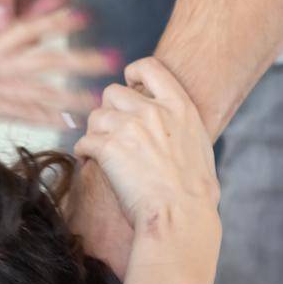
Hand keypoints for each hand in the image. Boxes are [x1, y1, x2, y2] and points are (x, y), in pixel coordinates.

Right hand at [0, 7, 114, 139]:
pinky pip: (18, 107)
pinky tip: (67, 122)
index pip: (24, 30)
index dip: (52, 18)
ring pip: (37, 80)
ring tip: (100, 94)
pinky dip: (44, 114)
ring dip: (71, 88)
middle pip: (42, 52)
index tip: (80, 10)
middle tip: (114, 56)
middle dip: (78, 53)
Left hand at [73, 58, 218, 232]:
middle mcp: (152, 110)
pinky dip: (83, 151)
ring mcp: (129, 127)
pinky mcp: (108, 148)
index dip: (133, 73)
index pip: (149, 67)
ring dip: (95, 132)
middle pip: (113, 92)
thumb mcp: (199, 145)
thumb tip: (169, 126)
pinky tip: (90, 161)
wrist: (181, 215)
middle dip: (109, 110)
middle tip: (112, 132)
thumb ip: (179, 125)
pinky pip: (83, 141)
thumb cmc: (193, 193)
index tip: (128, 85)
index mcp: (178, 106)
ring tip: (101, 151)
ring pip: (95, 116)